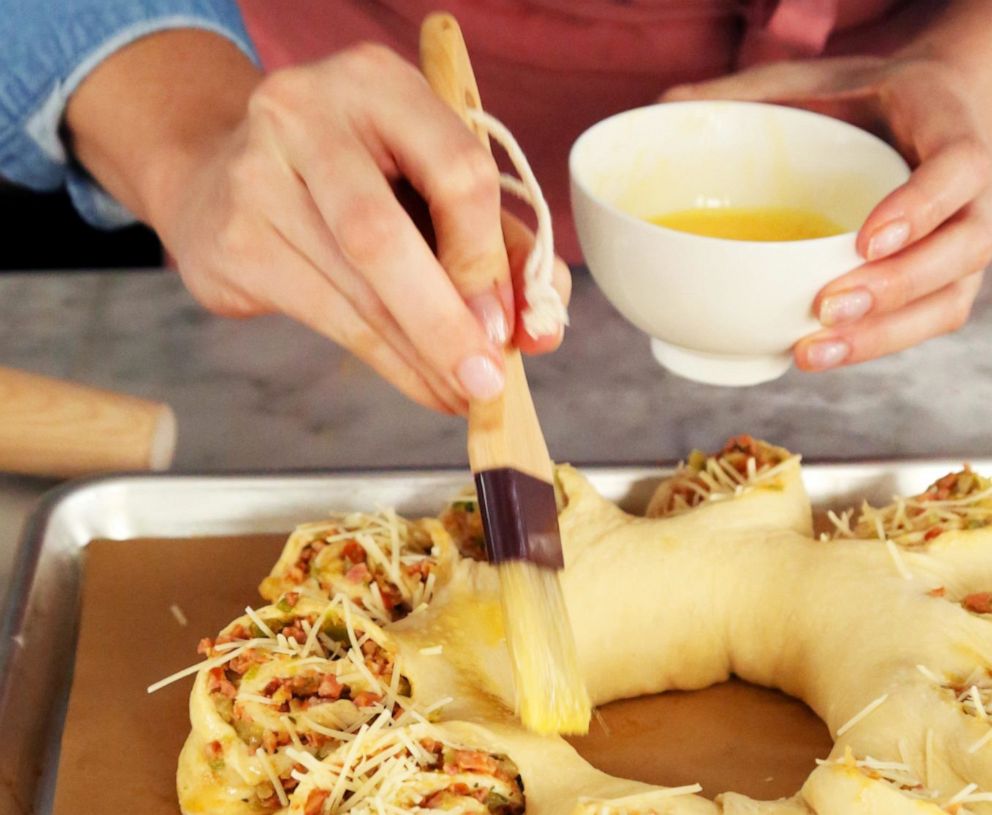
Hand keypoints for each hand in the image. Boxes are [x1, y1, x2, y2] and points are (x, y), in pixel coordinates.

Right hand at [145, 43, 568, 412]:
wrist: (222, 177)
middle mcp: (307, 115)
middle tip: (486, 381)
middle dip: (444, 322)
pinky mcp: (236, 240)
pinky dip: (385, 361)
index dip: (486, 259)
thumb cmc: (354, 181)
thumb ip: (497, 244)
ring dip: (419, 356)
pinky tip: (419, 382)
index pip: (455, 170)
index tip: (507, 324)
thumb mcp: (429, 183)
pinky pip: (325, 315)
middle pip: (383, 235)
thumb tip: (541, 329)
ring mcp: (257, 176)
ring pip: (354, 289)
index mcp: (379, 84)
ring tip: (461, 394)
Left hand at [664, 56, 990, 370]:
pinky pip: (926, 320)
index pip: (960, 166)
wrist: (910, 116)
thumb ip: (752, 90)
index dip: (921, 206)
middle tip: (828, 307)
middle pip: (965, 247)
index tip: (865, 239)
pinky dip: (876, 344)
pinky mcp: (941, 280)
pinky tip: (819, 353)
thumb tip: (666, 104)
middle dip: (899, 285)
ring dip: (884, 334)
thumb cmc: (859, 100)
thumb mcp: (813, 78)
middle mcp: (969, 191)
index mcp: (943, 126)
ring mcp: (959, 241)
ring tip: (812, 350)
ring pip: (948, 299)